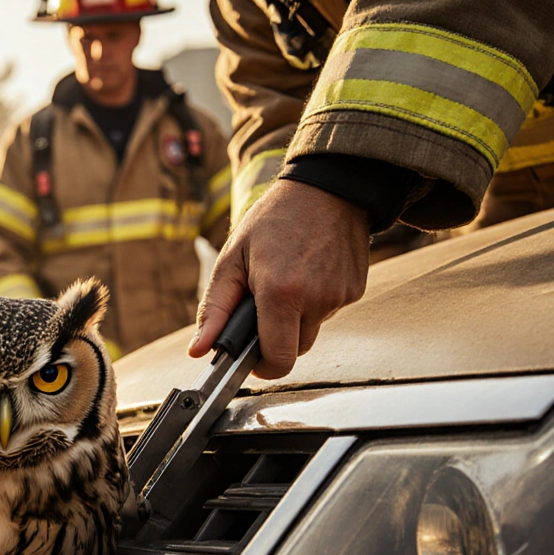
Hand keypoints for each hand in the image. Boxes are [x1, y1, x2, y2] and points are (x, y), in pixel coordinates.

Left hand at [189, 179, 369, 378]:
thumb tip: (199, 351)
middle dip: (276, 337)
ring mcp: (339, 296)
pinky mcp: (355, 290)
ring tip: (287, 280)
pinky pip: (329, 312)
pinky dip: (315, 302)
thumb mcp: (232, 259)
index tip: (251, 357)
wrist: (327, 188)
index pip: (277, 360)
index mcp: (281, 293)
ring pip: (312, 331)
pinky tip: (308, 272)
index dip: (261, 366)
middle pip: (294, 350)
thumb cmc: (273, 220)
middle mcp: (315, 299)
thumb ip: (214, 309)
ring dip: (296, 318)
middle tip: (264, 305)